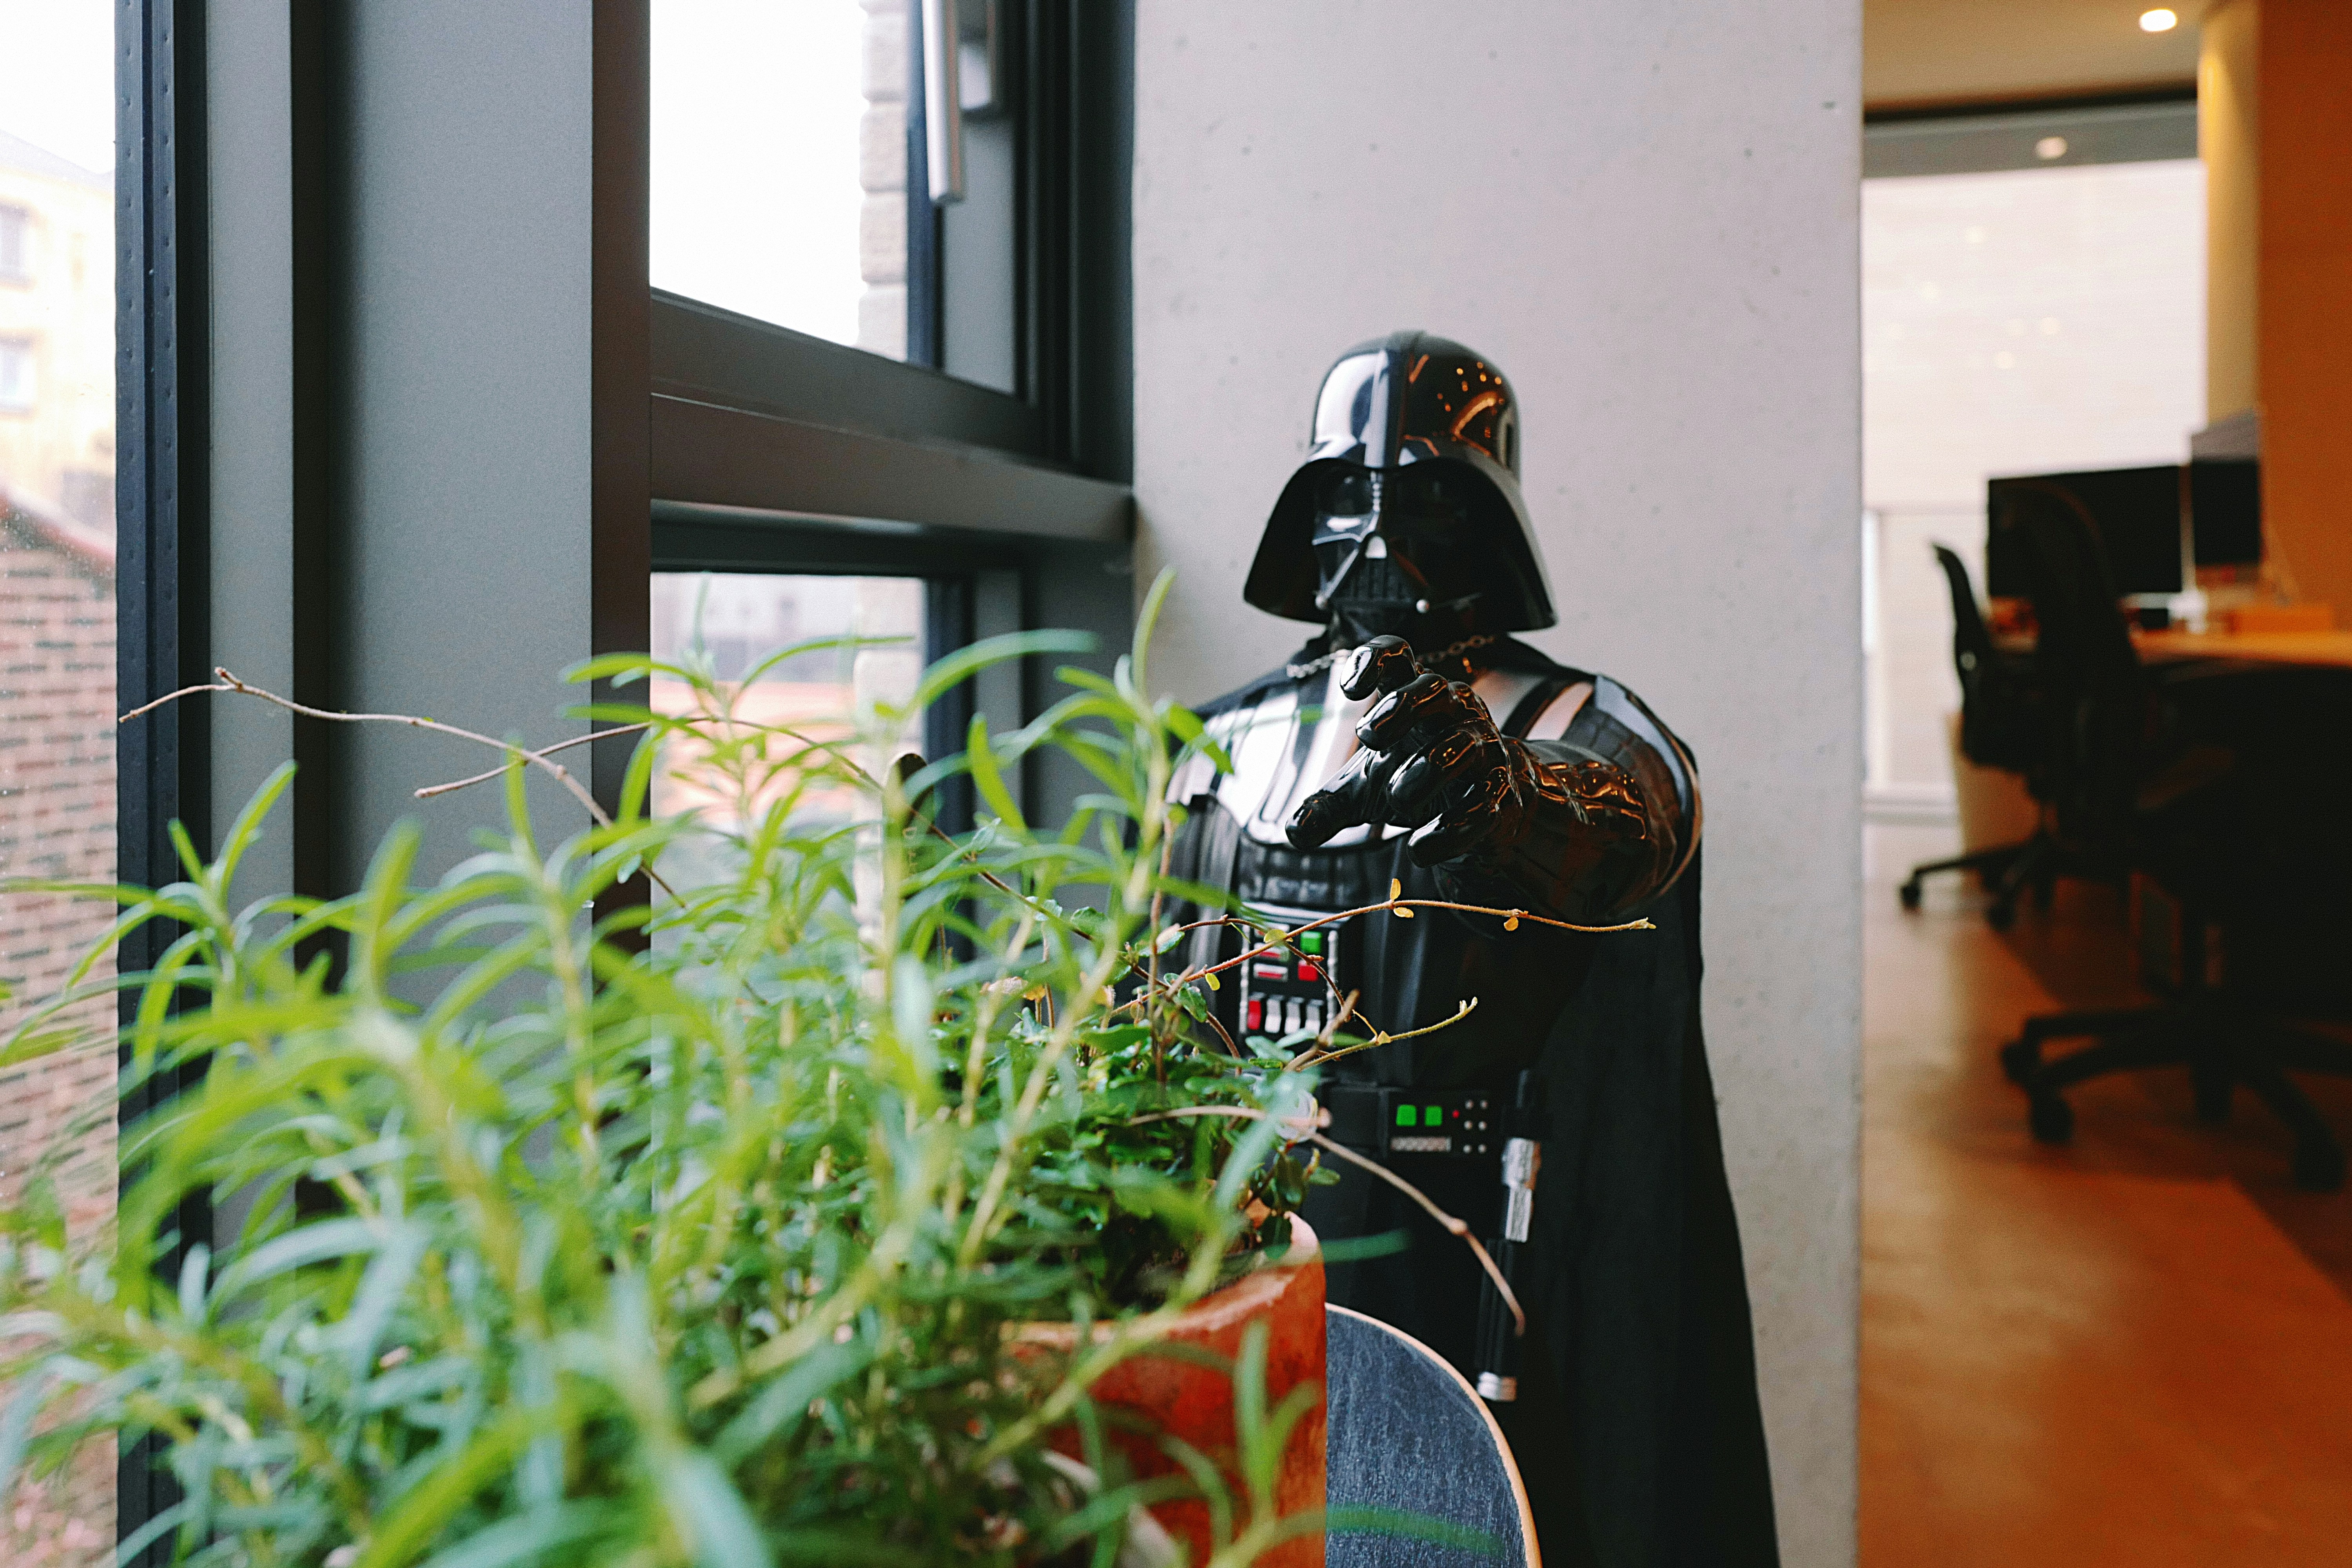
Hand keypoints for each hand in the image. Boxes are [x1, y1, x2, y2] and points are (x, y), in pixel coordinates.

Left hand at [1285, 636, 1534, 864]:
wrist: (1484, 808)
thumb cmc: (1417, 780)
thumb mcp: (1364, 789)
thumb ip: (1326, 805)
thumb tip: (1293, 833)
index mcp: (1414, 699)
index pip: (1396, 654)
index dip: (1373, 660)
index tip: (1351, 690)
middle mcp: (1452, 713)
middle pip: (1432, 687)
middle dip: (1400, 708)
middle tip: (1368, 738)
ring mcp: (1482, 749)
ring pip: (1462, 745)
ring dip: (1426, 770)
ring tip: (1397, 798)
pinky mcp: (1499, 793)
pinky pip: (1483, 804)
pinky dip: (1450, 829)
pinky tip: (1420, 850)